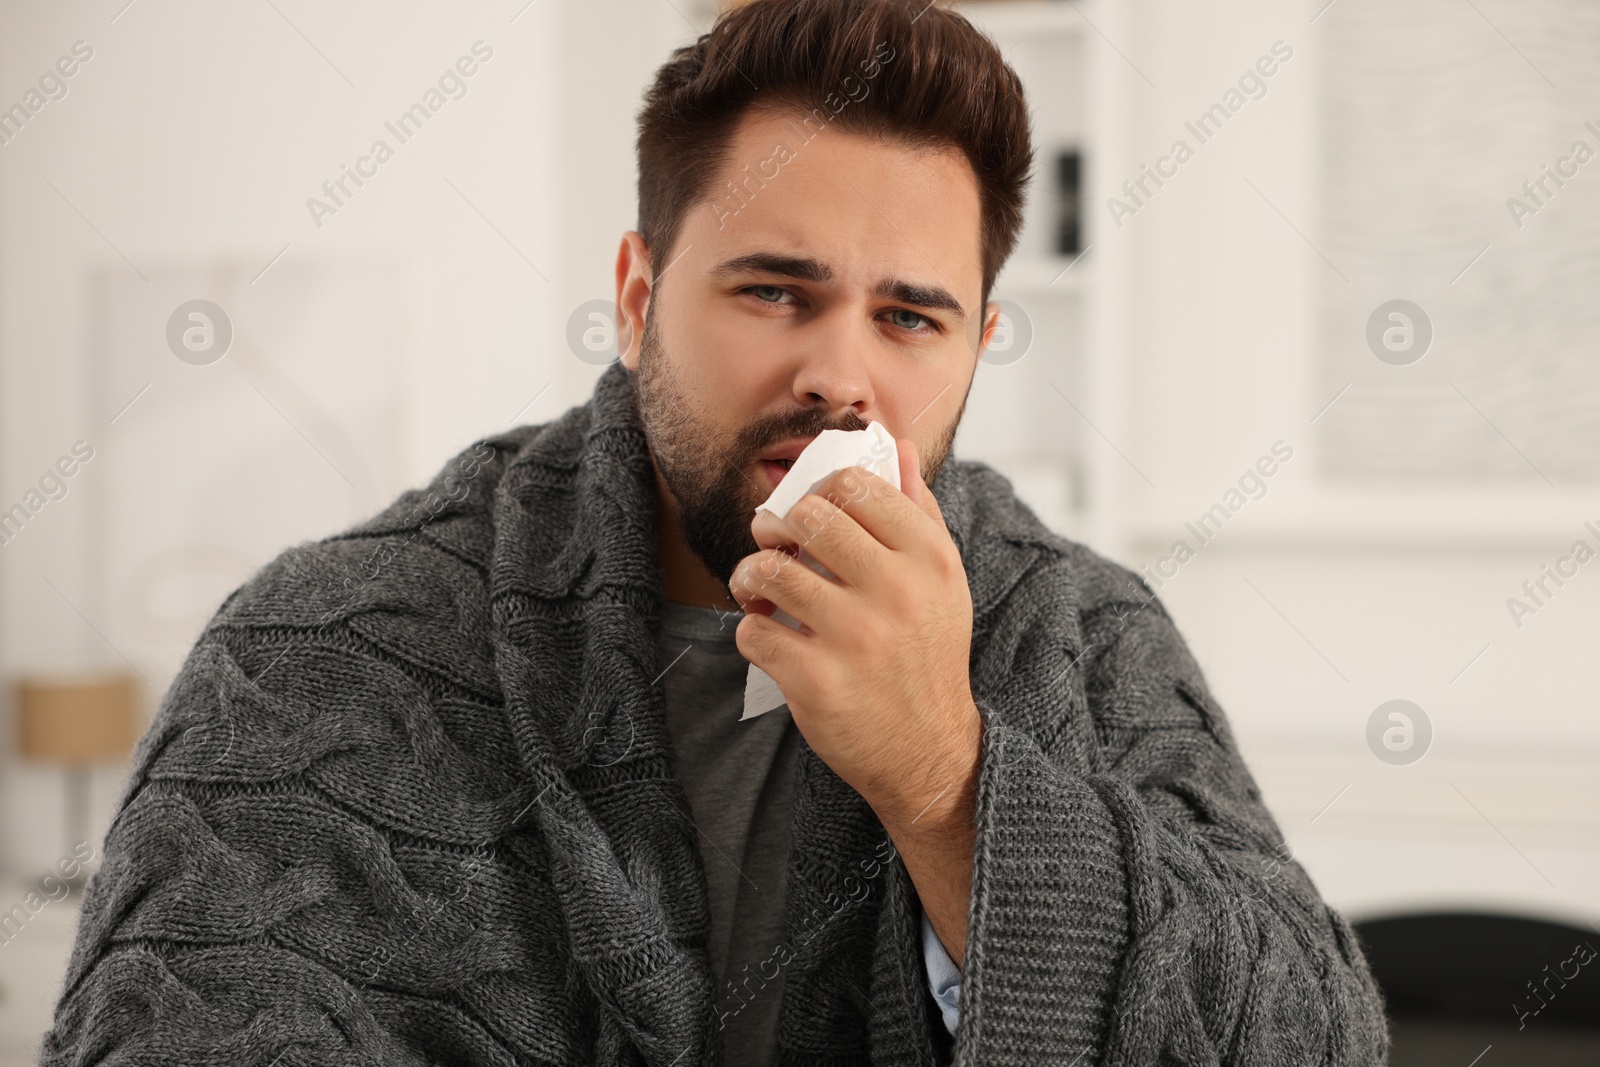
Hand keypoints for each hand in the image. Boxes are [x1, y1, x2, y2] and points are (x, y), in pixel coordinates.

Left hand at [729, 439, 982, 831]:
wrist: (928, 750)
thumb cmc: (927, 656)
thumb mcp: (942, 581)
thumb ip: (919, 511)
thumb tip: (900, 447)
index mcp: (929, 558)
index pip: (855, 484)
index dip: (817, 490)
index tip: (807, 512)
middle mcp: (896, 591)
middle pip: (808, 517)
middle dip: (776, 525)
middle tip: (773, 544)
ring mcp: (855, 637)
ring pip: (769, 571)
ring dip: (751, 577)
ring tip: (758, 589)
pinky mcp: (817, 681)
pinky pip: (754, 632)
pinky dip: (751, 631)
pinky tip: (769, 637)